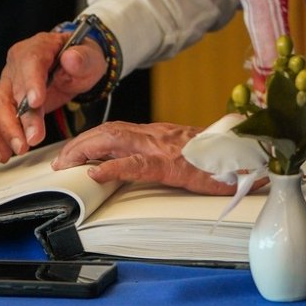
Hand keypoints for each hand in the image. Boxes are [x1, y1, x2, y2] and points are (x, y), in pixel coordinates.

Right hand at [0, 30, 105, 160]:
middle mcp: (17, 64)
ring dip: (6, 130)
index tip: (36, 103)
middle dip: (19, 118)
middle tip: (32, 139)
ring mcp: (9, 82)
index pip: (30, 62)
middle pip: (11, 90)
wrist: (75, 65)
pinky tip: (5, 152)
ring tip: (19, 149)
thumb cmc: (81, 60)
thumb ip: (82, 58)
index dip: (31, 83)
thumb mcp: (90, 57)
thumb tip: (71, 58)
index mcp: (37, 47)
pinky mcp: (8, 100)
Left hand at [52, 121, 236, 194]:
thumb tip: (141, 168)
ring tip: (66, 165)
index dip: (90, 139)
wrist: (247, 155)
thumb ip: (168, 158)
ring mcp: (161, 148)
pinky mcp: (171, 165)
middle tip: (58, 162)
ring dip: (85, 150)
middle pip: (107, 132)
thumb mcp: (188, 157)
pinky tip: (96, 174)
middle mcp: (155, 136)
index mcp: (157, 135)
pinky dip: (113, 167)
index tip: (70, 153)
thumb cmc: (220, 159)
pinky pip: (136, 164)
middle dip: (78, 144)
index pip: (116, 130)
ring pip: (114, 140)